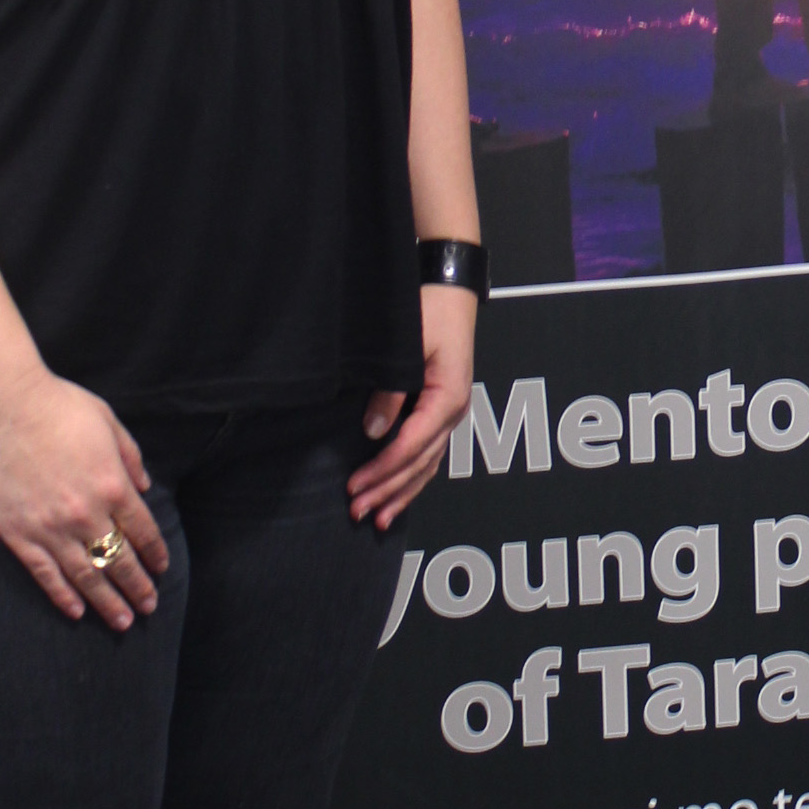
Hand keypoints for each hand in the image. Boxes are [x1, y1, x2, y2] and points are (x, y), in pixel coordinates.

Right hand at [0, 370, 168, 626]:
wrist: (2, 404)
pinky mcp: (19, 535)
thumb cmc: (57, 405)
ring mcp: (51, 528)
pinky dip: (62, 596)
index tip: (161, 569)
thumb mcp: (108, 422)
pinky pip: (45, 574)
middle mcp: (87, 514)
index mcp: (113, 486)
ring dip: (107, 603)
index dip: (155, 554)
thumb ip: (130, 457)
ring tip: (123, 622)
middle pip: (119, 561)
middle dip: (138, 587)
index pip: (143, 531)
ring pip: (86, 577)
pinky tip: (76, 612)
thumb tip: (145, 484)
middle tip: (149, 606)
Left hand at [349, 283, 477, 528]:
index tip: (355, 487)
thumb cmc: (430, 312)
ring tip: (377, 518)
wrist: (449, 291)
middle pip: (419, 464)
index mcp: (448, 399)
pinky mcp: (441, 411)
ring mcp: (450, 415)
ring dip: (401, 493)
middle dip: (388, 491)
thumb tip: (373, 432)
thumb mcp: (408, 347)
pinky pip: (428, 454)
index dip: (382, 471)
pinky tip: (397, 494)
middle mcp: (453, 413)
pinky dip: (411, 477)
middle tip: (358, 511)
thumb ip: (390, 391)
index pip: (412, 447)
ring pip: (427, 466)